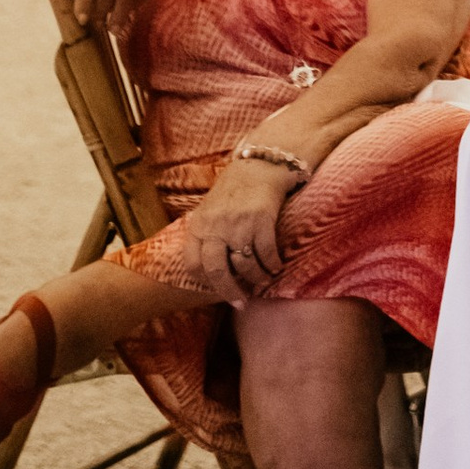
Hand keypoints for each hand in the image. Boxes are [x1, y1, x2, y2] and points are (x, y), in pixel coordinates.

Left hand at [173, 159, 294, 300]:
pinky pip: (266, 254)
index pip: (193, 265)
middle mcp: (216, 226)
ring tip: (262, 280)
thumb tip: (207, 272)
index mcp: (199, 225)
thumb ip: (205, 236)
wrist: (259, 166)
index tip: (216, 289)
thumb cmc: (233, 192)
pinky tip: (276, 266)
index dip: (205, 282)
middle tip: (241, 302)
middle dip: (230, 292)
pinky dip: (272, 265)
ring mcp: (239, 224)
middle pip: (217, 271)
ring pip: (245, 265)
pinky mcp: (262, 220)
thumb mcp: (209, 211)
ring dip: (256, 278)